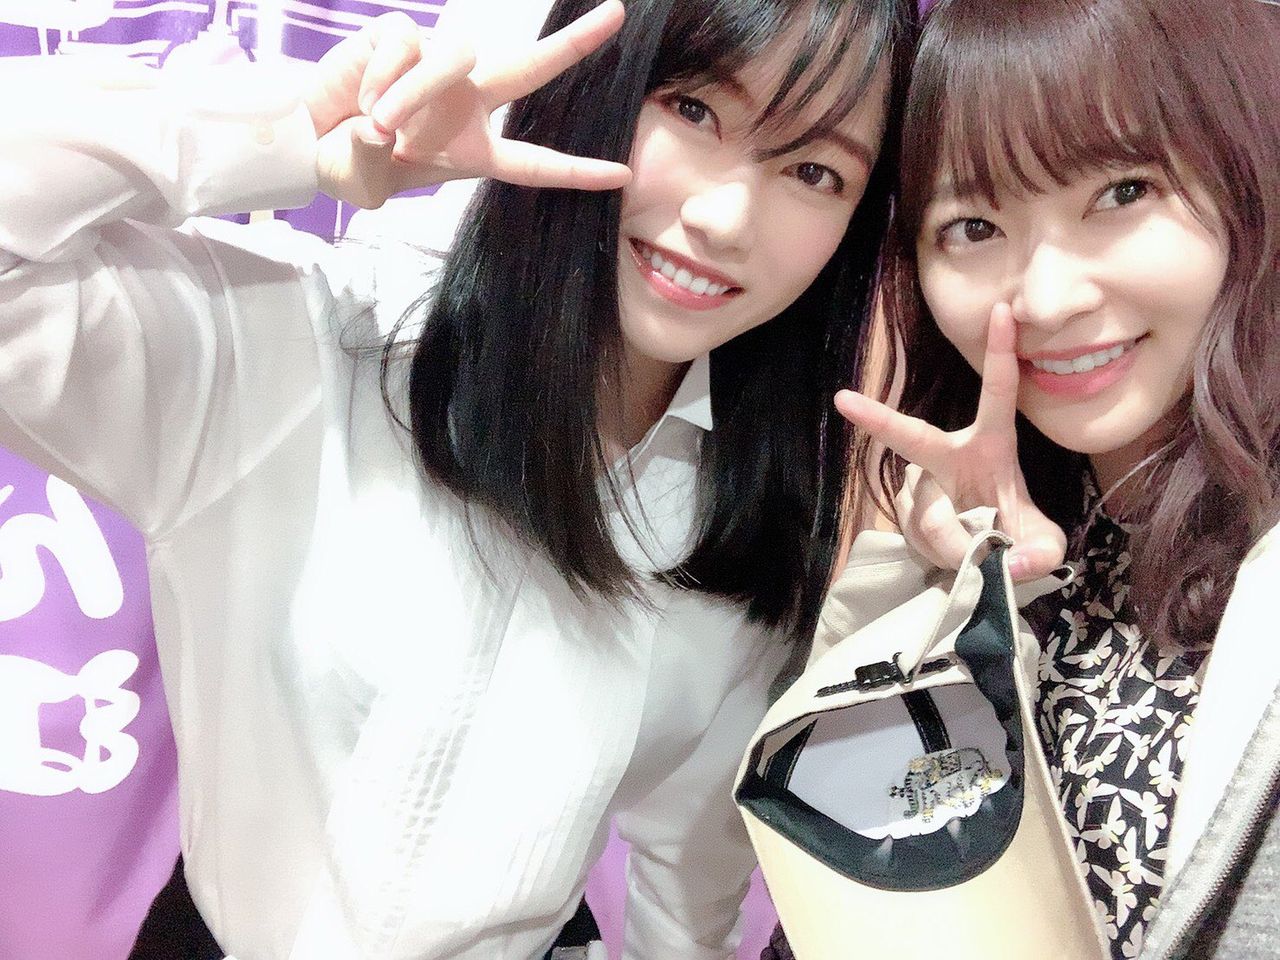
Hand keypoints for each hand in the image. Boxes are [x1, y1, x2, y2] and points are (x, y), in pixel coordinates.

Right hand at [307, 0, 631, 207]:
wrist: (308, 137)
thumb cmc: (349, 163)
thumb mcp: (369, 181)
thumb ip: (377, 160)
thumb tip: (380, 126)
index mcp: (474, 149)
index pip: (534, 162)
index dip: (577, 171)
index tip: (621, 176)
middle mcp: (467, 101)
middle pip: (532, 68)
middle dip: (575, 43)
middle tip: (616, 13)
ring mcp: (438, 64)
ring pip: (454, 57)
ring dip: (414, 91)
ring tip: (378, 122)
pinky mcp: (402, 35)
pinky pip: (407, 46)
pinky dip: (383, 74)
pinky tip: (362, 95)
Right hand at [835, 303, 1065, 579]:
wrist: (980, 564)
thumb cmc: (1015, 537)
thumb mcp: (1043, 547)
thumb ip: (1040, 553)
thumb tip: (1015, 564)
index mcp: (990, 445)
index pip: (998, 393)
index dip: (1000, 353)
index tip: (1003, 310)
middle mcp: (948, 456)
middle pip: (910, 437)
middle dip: (878, 418)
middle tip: (843, 399)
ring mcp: (921, 485)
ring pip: (928, 515)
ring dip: (954, 544)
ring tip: (975, 558)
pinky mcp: (906, 512)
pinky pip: (921, 536)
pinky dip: (943, 556)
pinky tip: (954, 560)